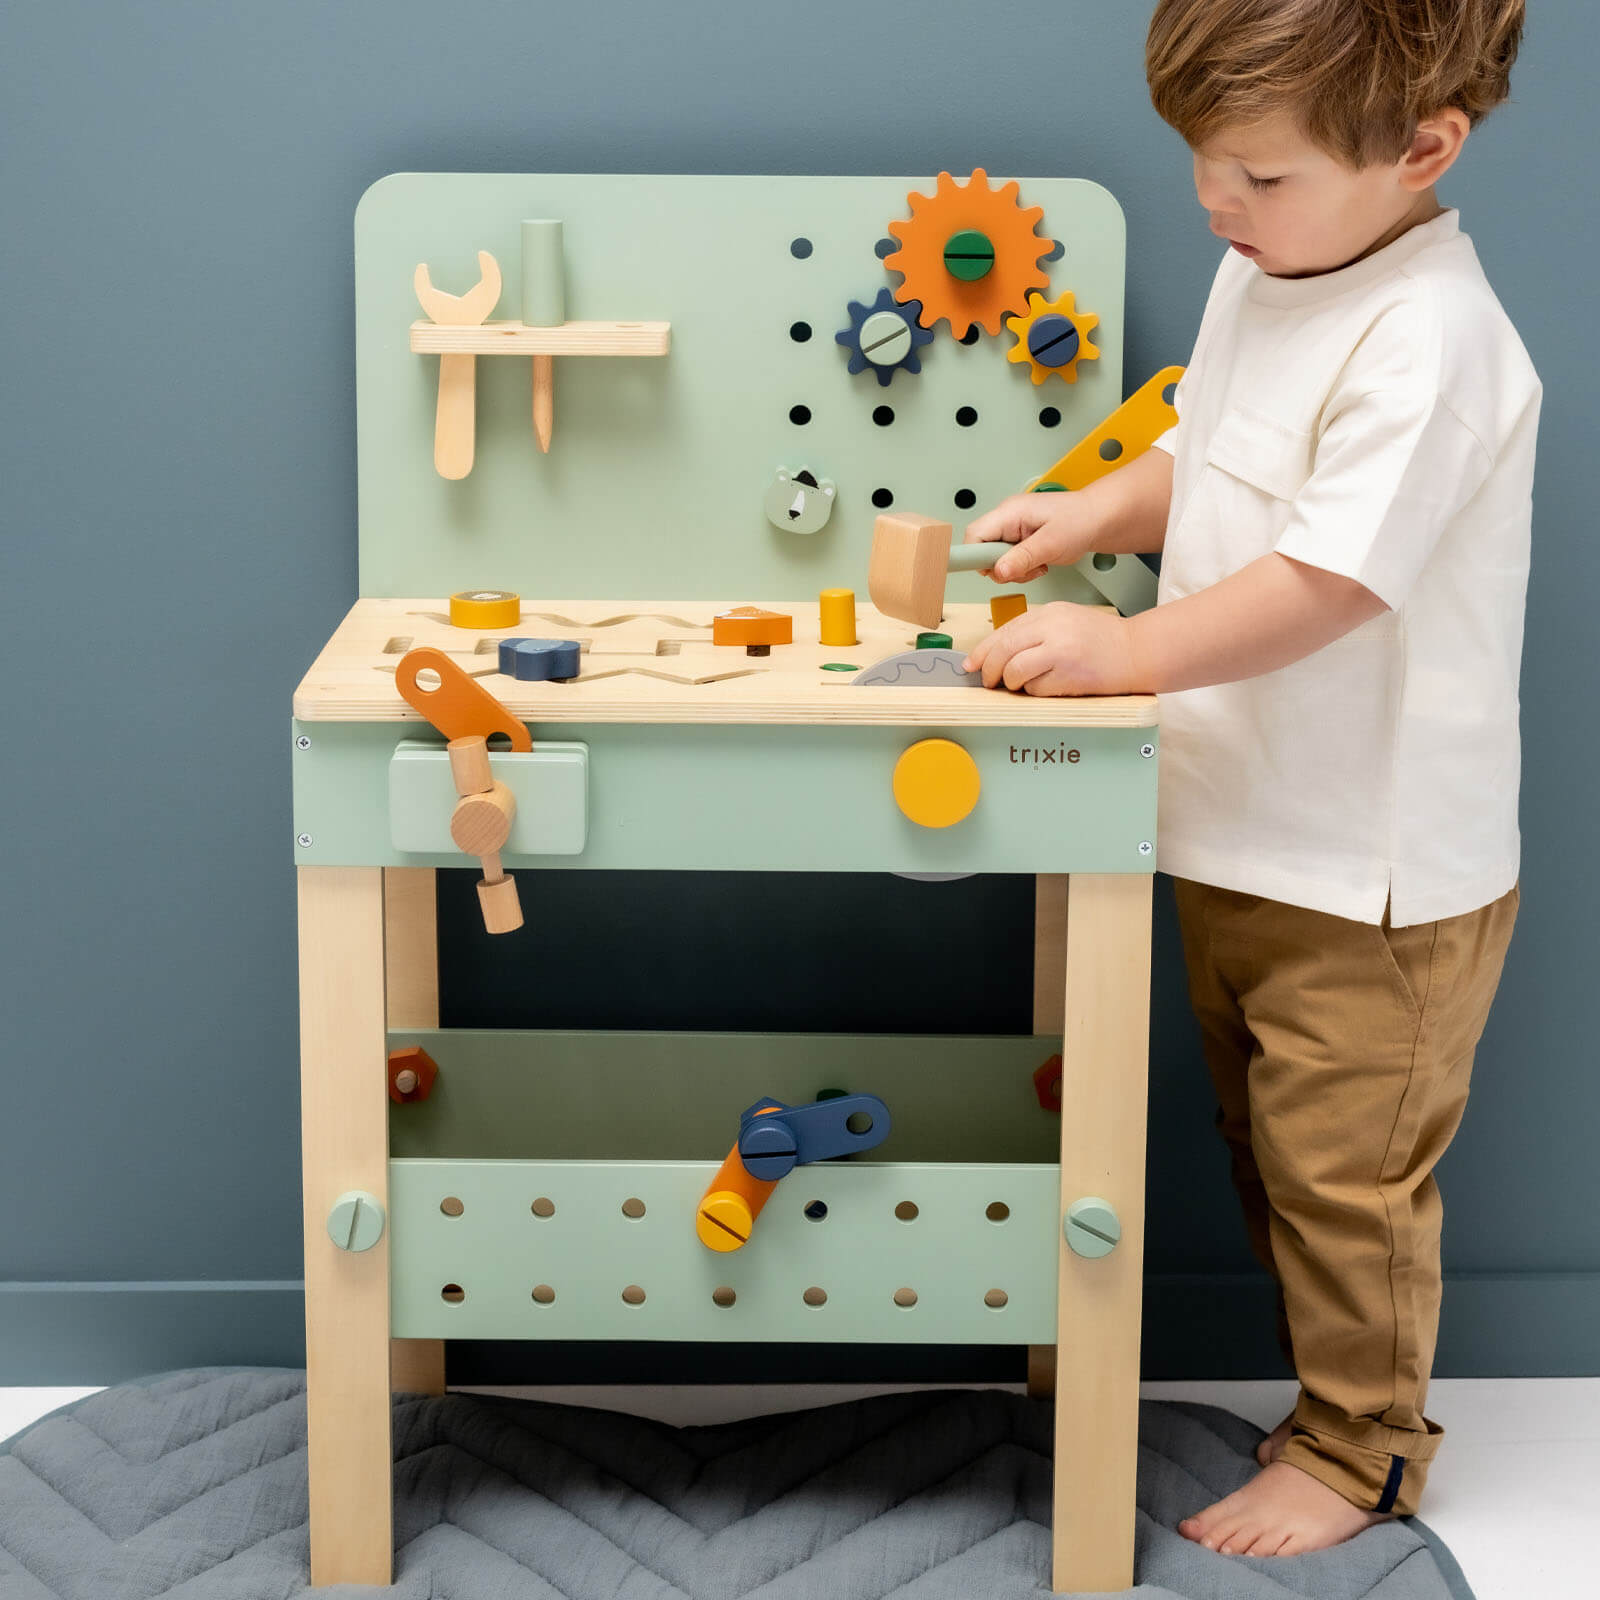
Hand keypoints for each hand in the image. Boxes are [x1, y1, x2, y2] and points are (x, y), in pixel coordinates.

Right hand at [962, 491, 1098, 583]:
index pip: (974, 535)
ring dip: (1014, 570)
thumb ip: (1023, 558)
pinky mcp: (1019, 540)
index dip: (976, 556)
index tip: (991, 569)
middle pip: (982, 550)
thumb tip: (998, 571)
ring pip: (996, 560)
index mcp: (1010, 512)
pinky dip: (1022, 569)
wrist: (1099, 519)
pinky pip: (1009, 561)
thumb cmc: (1081, 520)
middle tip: (1024, 568)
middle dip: (1001, 567)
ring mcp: (1012, 529)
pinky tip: (1039, 562)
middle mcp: (1007, 519)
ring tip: (1037, 564)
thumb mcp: (1051, 542)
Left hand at [963, 602, 1141, 695]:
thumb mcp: (1064, 621)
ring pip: (1015, 671)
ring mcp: (1061, 652)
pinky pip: (1036, 689)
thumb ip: (1033, 631)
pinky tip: (1049, 686)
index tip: (972, 664)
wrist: (1137, 651)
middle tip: (989, 681)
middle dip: (990, 670)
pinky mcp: (1069, 675)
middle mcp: (1052, 628)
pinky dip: (1035, 692)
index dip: (982, 651)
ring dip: (1012, 683)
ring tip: (1022, 685)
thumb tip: (997, 653)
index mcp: (1048, 613)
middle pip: (1003, 651)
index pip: (1003, 631)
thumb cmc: (1101, 640)